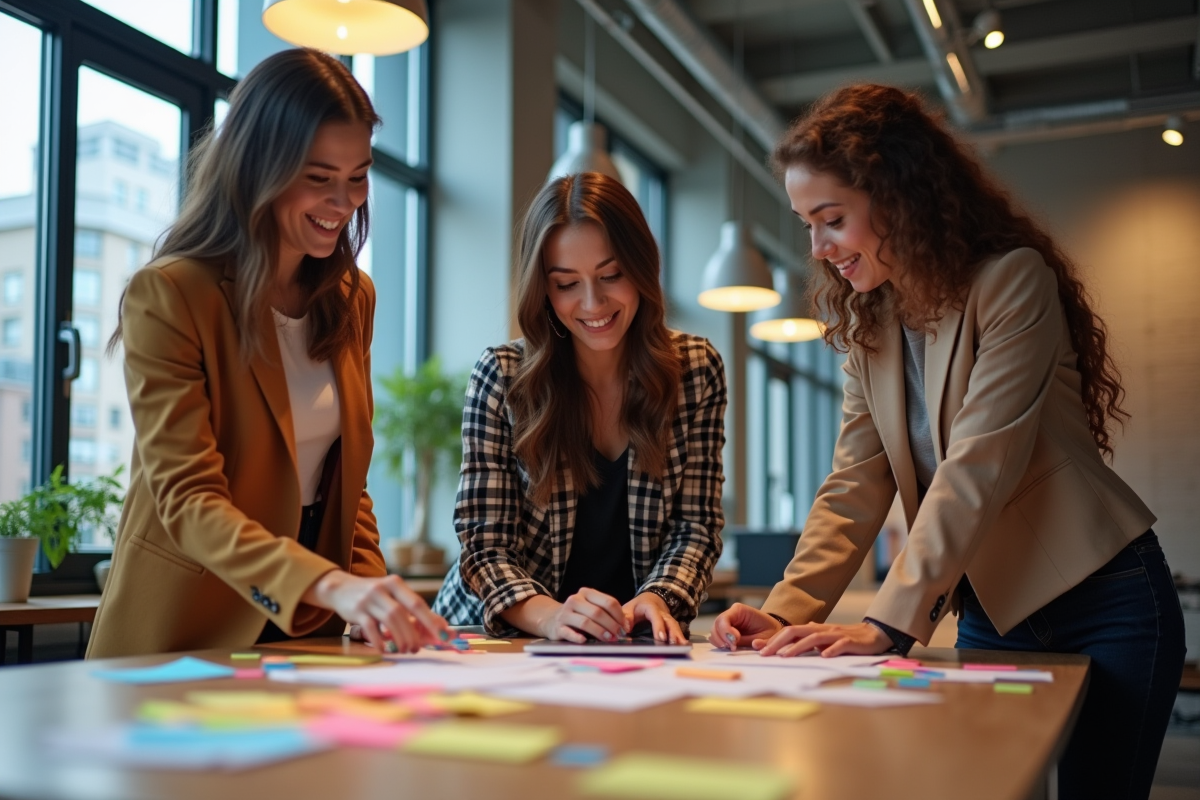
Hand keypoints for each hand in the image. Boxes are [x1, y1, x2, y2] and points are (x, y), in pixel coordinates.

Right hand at [304, 571, 451, 653]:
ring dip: (400, 638)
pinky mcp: (356, 610)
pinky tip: (385, 650)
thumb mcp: (393, 595)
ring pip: (389, 620)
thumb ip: (413, 608)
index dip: (432, 620)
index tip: (443, 635)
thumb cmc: (373, 595)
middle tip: (418, 648)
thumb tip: (440, 625)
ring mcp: (368, 599)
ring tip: (406, 650)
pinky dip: (379, 640)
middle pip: (403, 613)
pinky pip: (370, 628)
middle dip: (414, 633)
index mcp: (395, 583)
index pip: (417, 603)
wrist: (340, 587)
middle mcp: (382, 588)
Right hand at [539, 587, 628, 642]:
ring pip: (585, 622)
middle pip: (598, 612)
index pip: (608, 602)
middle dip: (612, 625)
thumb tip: (627, 626)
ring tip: (609, 639)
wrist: (552, 619)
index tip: (626, 627)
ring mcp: (565, 613)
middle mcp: (575, 600)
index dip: (620, 616)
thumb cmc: (579, 615)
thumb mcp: (592, 608)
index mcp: (586, 593)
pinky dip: (577, 637)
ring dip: (600, 632)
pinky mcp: (558, 627)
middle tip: (620, 636)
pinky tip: (585, 641)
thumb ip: (609, 614)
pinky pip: (569, 632)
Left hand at [624, 592, 685, 643]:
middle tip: (674, 645)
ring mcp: (668, 619)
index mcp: (651, 607)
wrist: (650, 600)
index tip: (660, 637)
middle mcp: (663, 613)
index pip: (655, 616)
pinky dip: (680, 638)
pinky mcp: (671, 626)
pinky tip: (684, 646)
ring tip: (682, 647)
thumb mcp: (628, 608)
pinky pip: (676, 631)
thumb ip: (626, 617)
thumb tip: (626, 629)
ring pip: (675, 627)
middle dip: (672, 633)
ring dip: (678, 637)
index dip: (659, 626)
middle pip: (669, 622)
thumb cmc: (637, 606)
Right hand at [708, 603, 782, 649]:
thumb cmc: (770, 631)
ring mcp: (726, 623)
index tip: (735, 642)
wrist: (771, 632)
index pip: (724, 619)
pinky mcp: (724, 632)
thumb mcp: (768, 636)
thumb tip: (754, 644)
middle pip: (716, 625)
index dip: (726, 631)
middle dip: (722, 638)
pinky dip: (720, 644)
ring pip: (714, 632)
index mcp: (739, 610)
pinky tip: (730, 647)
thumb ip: (760, 641)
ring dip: (720, 642)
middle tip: (733, 648)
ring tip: (732, 648)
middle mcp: (730, 615)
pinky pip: (716, 638)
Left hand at [754, 621, 892, 657]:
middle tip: (765, 654)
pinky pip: (840, 645)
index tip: (757, 648)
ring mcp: (836, 634)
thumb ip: (809, 639)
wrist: (874, 634)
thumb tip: (790, 640)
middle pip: (796, 632)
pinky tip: (823, 656)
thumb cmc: (846, 638)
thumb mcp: (824, 638)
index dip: (773, 639)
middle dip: (779, 642)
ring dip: (798, 647)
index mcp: (814, 629)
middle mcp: (822, 629)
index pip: (789, 632)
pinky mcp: (851, 642)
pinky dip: (831, 650)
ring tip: (785, 656)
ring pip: (814, 638)